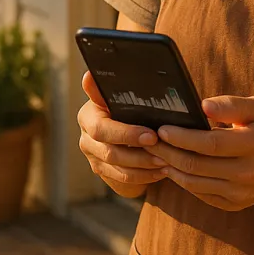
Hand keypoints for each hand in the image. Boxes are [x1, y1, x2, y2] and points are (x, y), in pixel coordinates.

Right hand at [77, 71, 166, 197]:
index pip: (101, 128)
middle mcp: (86, 137)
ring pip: (118, 168)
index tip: (152, 136)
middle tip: (164, 152)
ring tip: (167, 162)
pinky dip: (144, 176)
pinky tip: (161, 171)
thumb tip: (89, 75)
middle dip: (139, 154)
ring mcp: (93, 157)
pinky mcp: (103, 172)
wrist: (131, 127)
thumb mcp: (124, 97)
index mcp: (89, 115)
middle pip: (110, 152)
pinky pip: (123, 179)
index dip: (126, 134)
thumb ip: (110, 89)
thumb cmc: (130, 106)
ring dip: (144, 167)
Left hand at [150, 96, 253, 210]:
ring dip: (171, 168)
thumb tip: (202, 106)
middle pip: (197, 165)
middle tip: (151, 141)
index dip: (182, 137)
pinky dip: (183, 181)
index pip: (210, 143)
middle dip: (169, 152)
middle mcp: (249, 172)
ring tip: (157, 154)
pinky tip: (174, 168)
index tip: (162, 129)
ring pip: (195, 183)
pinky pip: (201, 194)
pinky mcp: (236, 205)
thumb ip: (231, 104)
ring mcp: (242, 193)